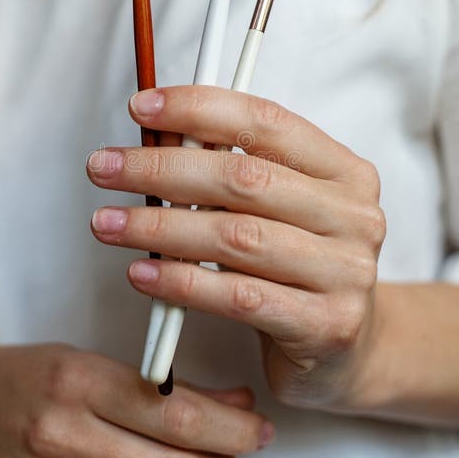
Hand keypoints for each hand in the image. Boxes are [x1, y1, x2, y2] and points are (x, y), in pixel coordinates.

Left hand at [87, 86, 385, 409]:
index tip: (139, 107)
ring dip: (159, 228)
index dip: (199, 108)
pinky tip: (141, 274)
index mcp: (345, 171)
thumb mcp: (276, 210)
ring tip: (107, 223)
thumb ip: (230, 171)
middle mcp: (355, 216)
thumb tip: (157, 134)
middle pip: (245, 179)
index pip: (267, 122)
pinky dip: (181, 282)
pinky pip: (238, 297)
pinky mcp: (326, 325)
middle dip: (162, 169)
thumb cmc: (296, 267)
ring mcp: (346, 273)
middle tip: (103, 169)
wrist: (346, 350)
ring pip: (236, 238)